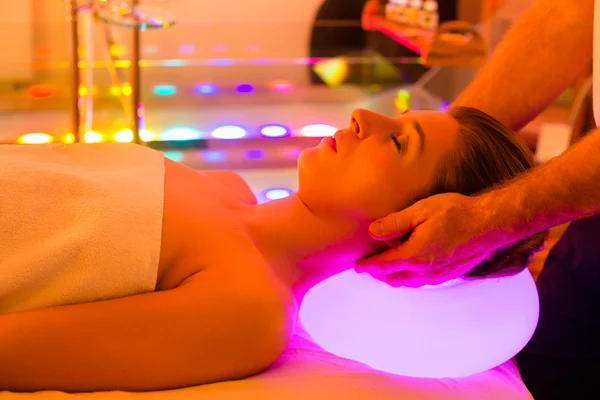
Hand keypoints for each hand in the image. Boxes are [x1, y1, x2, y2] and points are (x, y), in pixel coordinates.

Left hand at [355, 193, 508, 287]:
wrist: (491, 224)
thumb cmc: (456, 213)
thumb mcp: (420, 211)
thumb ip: (394, 223)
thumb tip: (373, 232)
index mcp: (414, 255)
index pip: (383, 265)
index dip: (367, 266)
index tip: (357, 266)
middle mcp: (424, 271)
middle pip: (393, 278)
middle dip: (379, 274)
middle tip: (369, 266)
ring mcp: (438, 276)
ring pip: (408, 283)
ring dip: (394, 276)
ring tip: (387, 266)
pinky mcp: (449, 275)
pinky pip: (422, 282)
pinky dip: (410, 277)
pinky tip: (411, 265)